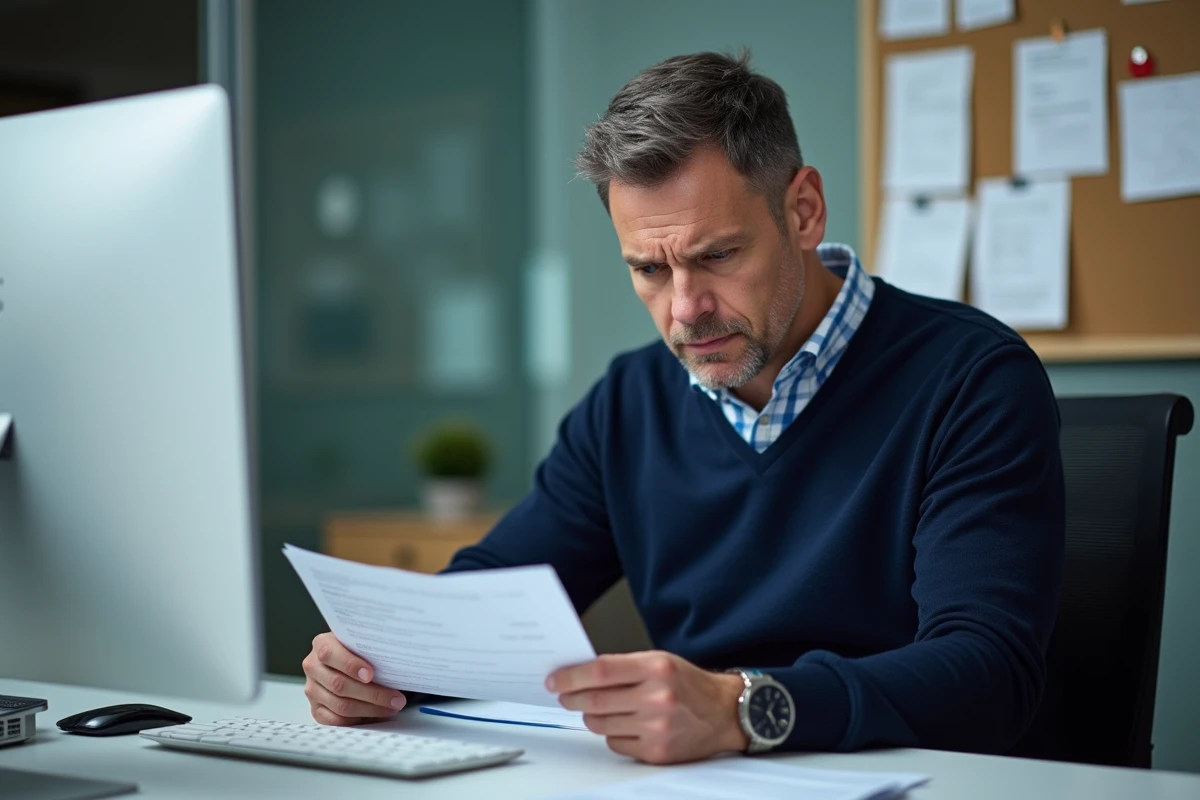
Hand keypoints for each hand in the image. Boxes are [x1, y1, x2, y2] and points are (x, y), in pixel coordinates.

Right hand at [302, 632, 406, 725]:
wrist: (345, 659)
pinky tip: (376, 715)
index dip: (350, 665)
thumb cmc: (359, 650)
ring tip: (392, 707)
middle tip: (396, 698)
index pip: (330, 654)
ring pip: (340, 705)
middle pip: (339, 685)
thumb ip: (370, 648)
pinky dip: (358, 719)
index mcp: (322, 644)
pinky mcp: (316, 709)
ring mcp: (313, 689)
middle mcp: (313, 667)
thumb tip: (398, 660)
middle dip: (372, 693)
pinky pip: (336, 720)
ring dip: (370, 709)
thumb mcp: (361, 642)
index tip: (371, 674)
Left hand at [548, 651, 748, 764]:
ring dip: (591, 716)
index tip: (555, 680)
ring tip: (599, 708)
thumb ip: (623, 666)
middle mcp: (657, 697)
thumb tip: (580, 674)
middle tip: (564, 695)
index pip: (601, 671)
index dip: (571, 676)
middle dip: (572, 698)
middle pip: (596, 700)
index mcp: (657, 668)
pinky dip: (612, 734)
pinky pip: (615, 744)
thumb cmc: (689, 684)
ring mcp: (657, 728)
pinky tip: (623, 724)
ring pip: (601, 724)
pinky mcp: (657, 752)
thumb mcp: (660, 661)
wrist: (724, 712)